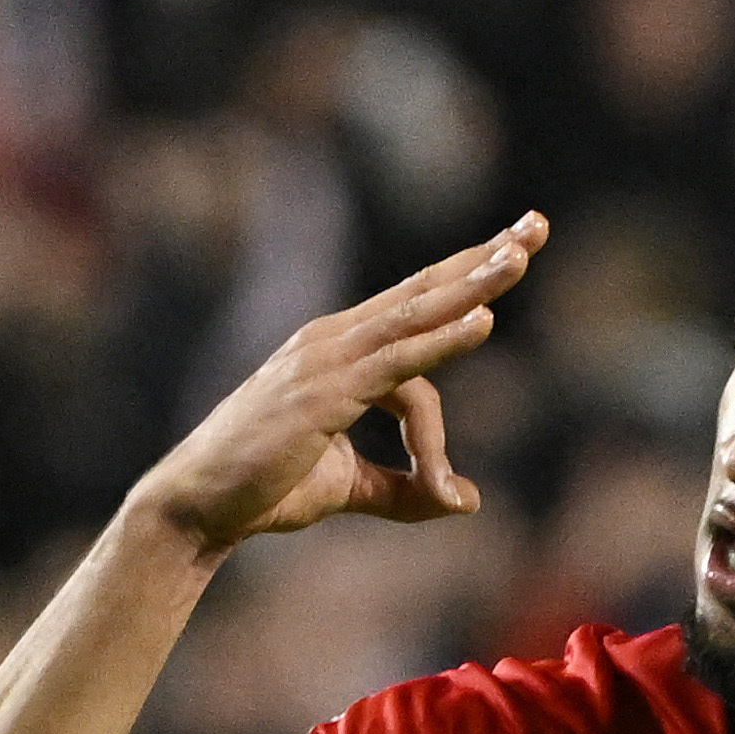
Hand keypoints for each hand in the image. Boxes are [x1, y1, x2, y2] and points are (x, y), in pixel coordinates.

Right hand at [127, 217, 546, 556]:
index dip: (469, 288)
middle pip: (422, 290)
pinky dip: (443, 339)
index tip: (516, 255)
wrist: (199, 506)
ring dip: (473, 285)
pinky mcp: (324, 391)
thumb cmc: (266, 489)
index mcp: (338, 350)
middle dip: (480, 258)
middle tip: (535, 226)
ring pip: (415, 314)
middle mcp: (333, 340)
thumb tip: (468, 501)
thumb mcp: (352, 487)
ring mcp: (327, 360)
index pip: (418, 315)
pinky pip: (398, 362)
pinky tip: (485, 320)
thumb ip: (408, 489)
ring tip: (520, 259)